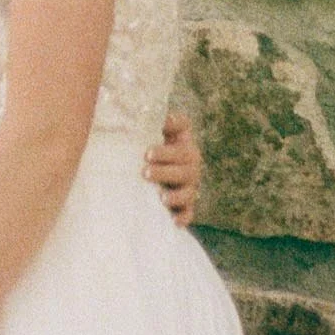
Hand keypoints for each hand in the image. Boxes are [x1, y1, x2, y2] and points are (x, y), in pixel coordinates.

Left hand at [145, 108, 200, 225]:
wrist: (150, 178)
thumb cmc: (148, 154)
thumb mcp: (148, 135)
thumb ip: (149, 122)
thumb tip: (150, 113)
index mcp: (181, 141)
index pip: (183, 129)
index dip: (172, 130)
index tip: (151, 142)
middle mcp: (190, 164)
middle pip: (185, 165)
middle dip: (165, 169)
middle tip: (145, 170)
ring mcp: (189, 186)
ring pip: (188, 191)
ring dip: (175, 194)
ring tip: (160, 196)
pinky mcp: (185, 206)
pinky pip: (189, 213)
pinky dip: (183, 217)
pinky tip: (174, 221)